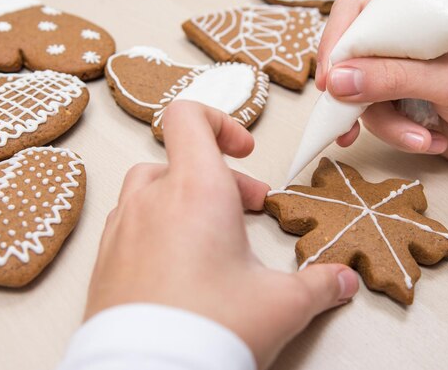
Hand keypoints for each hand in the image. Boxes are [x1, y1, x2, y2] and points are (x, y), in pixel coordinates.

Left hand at [84, 102, 358, 368]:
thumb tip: (342, 280)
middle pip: (180, 160)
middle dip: (220, 179)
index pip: (188, 118)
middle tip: (247, 209)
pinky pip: (131, 225)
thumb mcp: (281, 304)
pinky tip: (180, 266)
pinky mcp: (105, 261)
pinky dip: (157, 229)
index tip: (243, 151)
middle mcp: (152, 200)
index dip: (219, 122)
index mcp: (196, 189)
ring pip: (151, 190)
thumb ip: (319, 284)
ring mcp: (122, 229)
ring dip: (183, 200)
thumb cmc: (206, 331)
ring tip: (212, 236)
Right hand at [315, 0, 447, 169]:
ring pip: (360, 98)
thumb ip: (394, 78)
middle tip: (350, 121)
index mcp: (415, 17)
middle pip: (349, 60)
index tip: (331, 80)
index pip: (357, 13)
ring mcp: (396, 76)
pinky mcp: (396, 106)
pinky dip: (395, 136)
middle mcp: (400, 43)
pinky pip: (374, 121)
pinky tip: (425, 141)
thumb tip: (338, 81)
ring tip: (421, 136)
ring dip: (388, 125)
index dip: (336, 43)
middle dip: (353, 96)